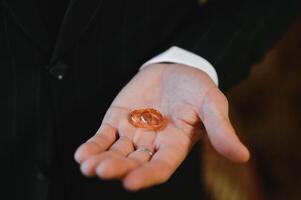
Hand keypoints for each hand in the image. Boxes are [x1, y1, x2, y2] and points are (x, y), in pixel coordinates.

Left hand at [74, 63, 249, 190]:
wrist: (174, 70)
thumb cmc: (196, 87)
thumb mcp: (211, 103)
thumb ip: (221, 128)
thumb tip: (243, 156)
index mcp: (175, 145)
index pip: (161, 167)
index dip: (147, 175)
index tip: (131, 183)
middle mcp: (152, 145)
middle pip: (134, 162)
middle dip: (118, 168)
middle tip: (102, 170)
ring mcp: (133, 133)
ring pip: (115, 152)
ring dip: (101, 160)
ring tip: (87, 165)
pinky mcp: (118, 120)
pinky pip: (104, 136)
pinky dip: (94, 145)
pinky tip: (82, 154)